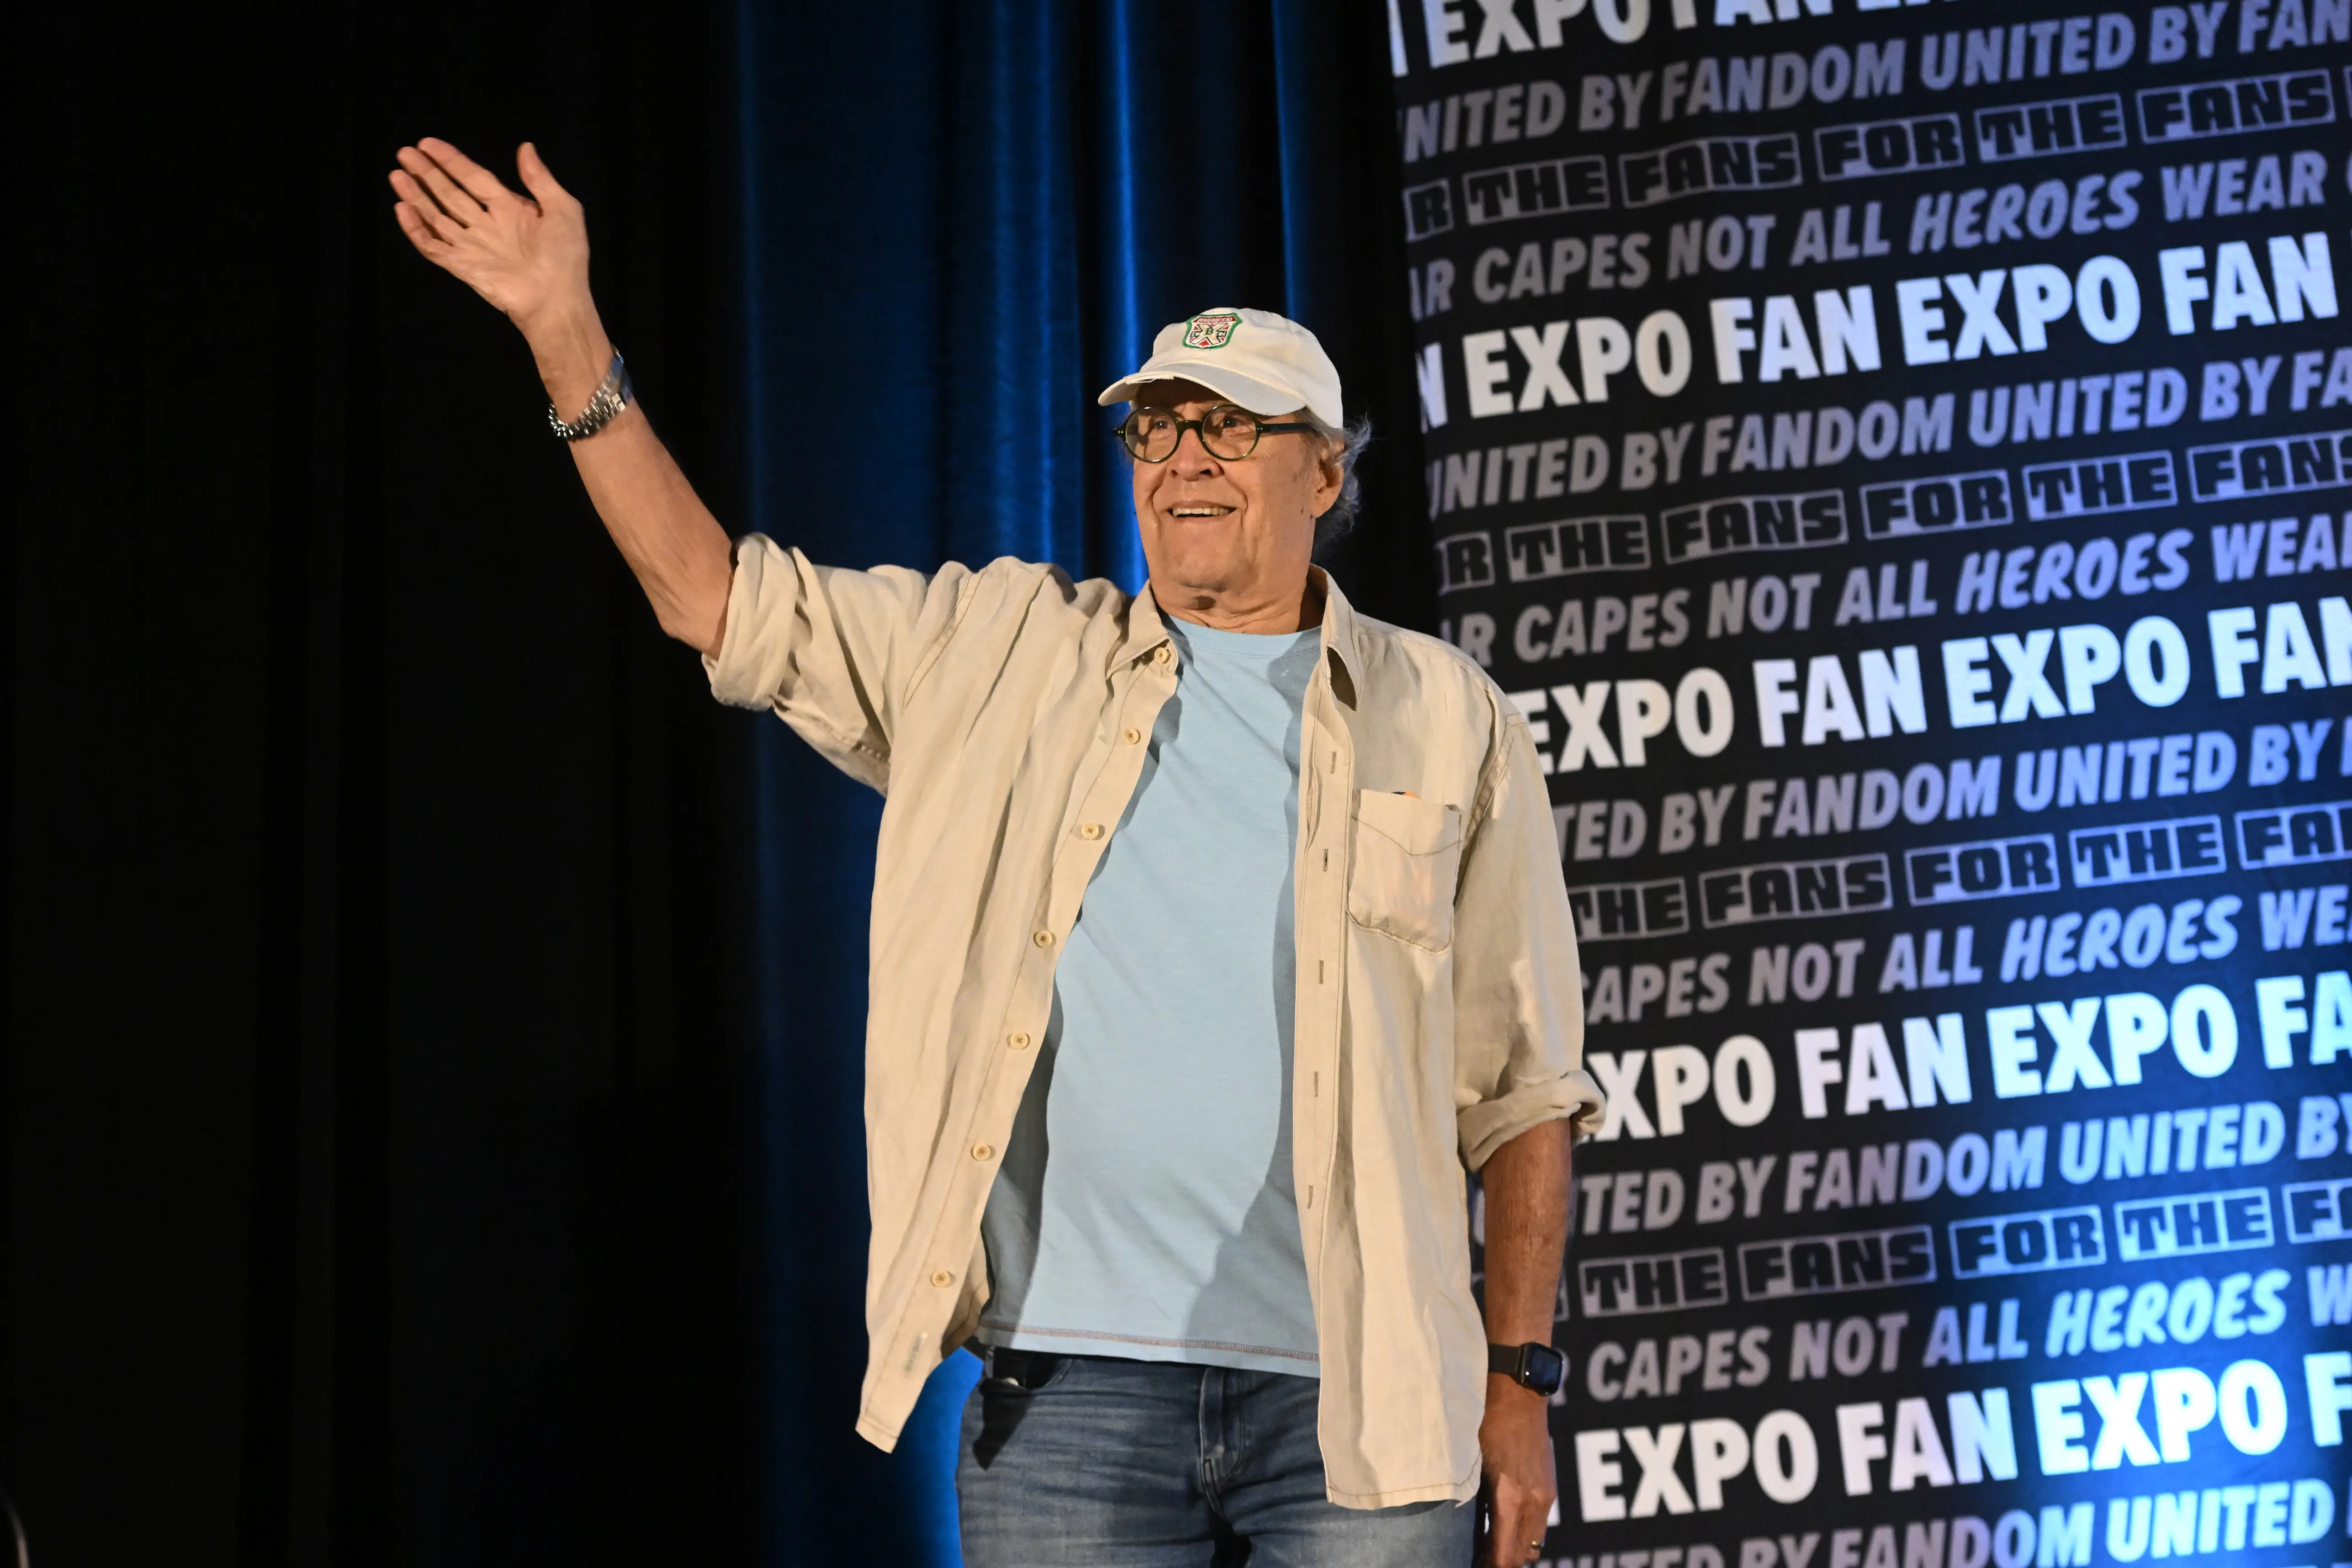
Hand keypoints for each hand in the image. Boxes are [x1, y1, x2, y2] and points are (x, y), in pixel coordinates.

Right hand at [388, 139, 589, 336]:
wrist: (558, 300)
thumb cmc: (566, 257)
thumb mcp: (563, 209)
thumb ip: (541, 179)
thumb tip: (525, 146)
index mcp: (510, 209)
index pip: (474, 177)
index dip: (451, 160)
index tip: (428, 143)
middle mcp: (487, 225)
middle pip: (450, 193)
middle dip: (427, 173)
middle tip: (405, 153)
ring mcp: (473, 246)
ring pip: (436, 216)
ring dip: (416, 196)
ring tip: (397, 174)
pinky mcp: (462, 267)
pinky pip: (433, 246)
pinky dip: (416, 229)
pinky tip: (403, 209)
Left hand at [1475, 1376, 1555, 1567]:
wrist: (1519, 1397)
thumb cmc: (1488, 1426)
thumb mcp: (1475, 1466)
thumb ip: (1481, 1504)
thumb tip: (1477, 1533)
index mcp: (1509, 1499)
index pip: (1505, 1555)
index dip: (1492, 1566)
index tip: (1476, 1565)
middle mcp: (1532, 1503)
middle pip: (1522, 1555)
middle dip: (1503, 1562)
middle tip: (1481, 1560)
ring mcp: (1544, 1497)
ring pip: (1534, 1543)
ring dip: (1516, 1550)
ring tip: (1492, 1548)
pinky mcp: (1549, 1489)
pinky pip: (1539, 1525)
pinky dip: (1524, 1533)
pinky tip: (1505, 1527)